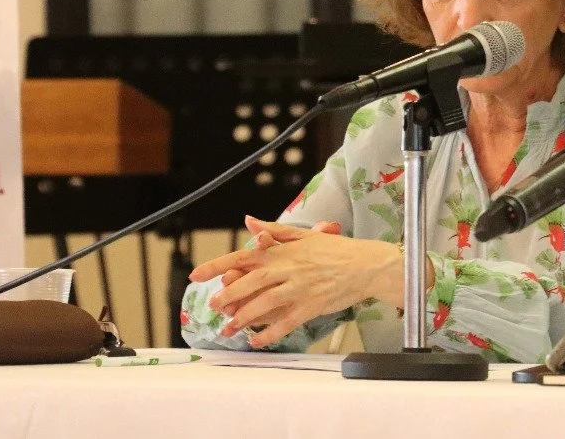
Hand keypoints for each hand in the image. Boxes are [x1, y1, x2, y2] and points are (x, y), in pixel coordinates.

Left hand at [190, 217, 402, 348]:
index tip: (197, 274)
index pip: (244, 255)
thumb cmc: (336, 250)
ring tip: (228, 328)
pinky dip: (270, 334)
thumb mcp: (304, 234)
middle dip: (228, 294)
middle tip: (212, 305)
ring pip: (266, 303)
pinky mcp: (312, 306)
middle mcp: (289, 268)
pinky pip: (286, 323)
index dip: (218, 265)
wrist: (366, 265)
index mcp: (283, 250)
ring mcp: (300, 288)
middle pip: (251, 281)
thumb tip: (249, 222)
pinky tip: (256, 342)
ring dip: (244, 316)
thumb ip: (274, 231)